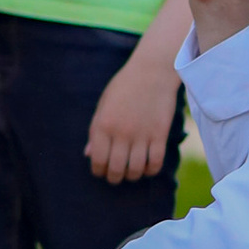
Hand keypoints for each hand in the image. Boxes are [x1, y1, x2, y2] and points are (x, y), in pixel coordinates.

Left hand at [87, 53, 180, 182]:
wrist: (152, 71)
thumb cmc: (124, 87)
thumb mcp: (103, 105)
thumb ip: (95, 131)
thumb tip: (88, 155)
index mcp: (103, 125)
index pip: (98, 160)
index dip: (98, 170)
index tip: (101, 170)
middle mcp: (121, 132)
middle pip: (116, 169)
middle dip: (114, 177)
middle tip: (116, 176)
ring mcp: (141, 134)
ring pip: (136, 169)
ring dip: (133, 175)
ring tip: (131, 172)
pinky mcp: (160, 134)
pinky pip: (156, 162)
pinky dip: (151, 170)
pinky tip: (148, 166)